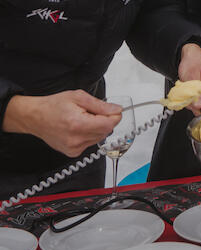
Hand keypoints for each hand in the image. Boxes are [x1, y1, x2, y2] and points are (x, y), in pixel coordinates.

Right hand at [2, 91, 121, 157]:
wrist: (35, 117)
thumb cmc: (53, 106)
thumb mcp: (78, 97)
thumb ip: (100, 105)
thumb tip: (116, 110)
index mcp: (78, 124)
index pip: (109, 125)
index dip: (114, 116)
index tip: (114, 110)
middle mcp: (76, 139)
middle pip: (105, 132)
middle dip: (103, 120)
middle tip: (91, 112)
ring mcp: (74, 148)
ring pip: (99, 138)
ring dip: (96, 128)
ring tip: (82, 119)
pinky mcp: (72, 153)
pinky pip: (90, 143)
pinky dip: (88, 135)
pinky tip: (77, 128)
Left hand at [178, 43, 200, 113]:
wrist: (192, 56)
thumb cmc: (192, 62)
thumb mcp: (191, 77)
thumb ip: (195, 92)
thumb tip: (199, 106)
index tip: (192, 106)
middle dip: (194, 104)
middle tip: (185, 95)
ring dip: (191, 100)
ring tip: (186, 91)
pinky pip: (199, 98)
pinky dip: (192, 97)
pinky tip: (188, 91)